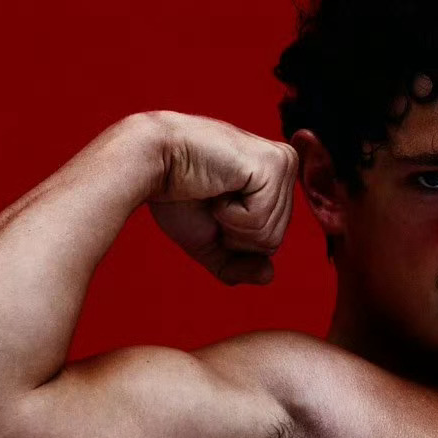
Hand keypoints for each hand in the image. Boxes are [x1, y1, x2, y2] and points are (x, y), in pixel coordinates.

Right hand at [144, 112, 298, 285]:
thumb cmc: (177, 196)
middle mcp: (284, 167)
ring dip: (232, 223)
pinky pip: (261, 221)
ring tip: (215, 192)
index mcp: (274, 181)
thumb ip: (240, 265)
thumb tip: (269, 275)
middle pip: (273, 240)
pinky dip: (233, 214)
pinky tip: (219, 187)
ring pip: (270, 234)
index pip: (271, 242)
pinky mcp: (273, 164)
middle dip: (235, 233)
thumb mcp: (211, 243)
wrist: (152, 163)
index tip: (213, 207)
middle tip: (213, 200)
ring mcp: (282, 163)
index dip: (234, 240)